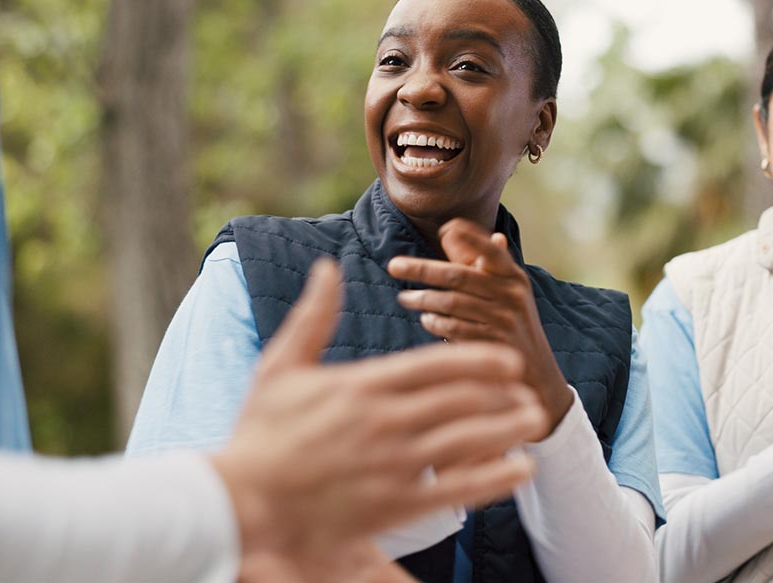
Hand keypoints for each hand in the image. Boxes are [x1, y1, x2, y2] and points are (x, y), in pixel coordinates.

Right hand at [211, 258, 547, 579]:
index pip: (436, 365)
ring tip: (532, 419)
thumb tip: (326, 267)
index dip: (479, 360)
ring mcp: (394, 464)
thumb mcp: (280, 365)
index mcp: (363, 385)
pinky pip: (458, 487)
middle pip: (462, 399)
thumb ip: (313, 316)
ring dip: (508, 427)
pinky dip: (495, 476)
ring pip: (469, 438)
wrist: (240, 500)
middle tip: (528, 389)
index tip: (507, 358)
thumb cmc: (259, 432)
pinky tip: (519, 468)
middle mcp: (386, 421)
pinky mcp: (395, 505)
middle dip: (502, 392)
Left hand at [388, 218, 571, 436]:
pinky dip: (435, 322)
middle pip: (458, 276)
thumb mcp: (511, 293)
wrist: (536, 375)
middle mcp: (511, 295)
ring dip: (422, 299)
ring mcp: (503, 320)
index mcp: (514, 277)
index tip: (444, 229)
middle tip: (393, 266)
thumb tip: (463, 233)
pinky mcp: (492, 344)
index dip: (469, 237)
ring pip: (451, 303)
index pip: (491, 249)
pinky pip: (453, 328)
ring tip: (405, 298)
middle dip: (421, 269)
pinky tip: (426, 319)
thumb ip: (486, 265)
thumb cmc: (514, 325)